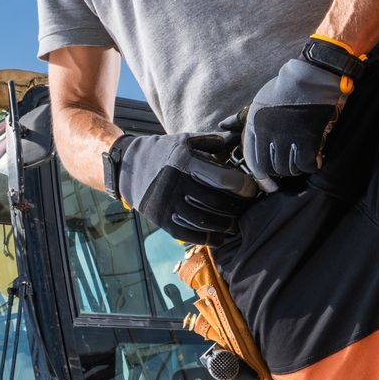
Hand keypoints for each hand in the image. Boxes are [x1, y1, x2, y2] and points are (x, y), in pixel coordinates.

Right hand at [110, 131, 259, 243]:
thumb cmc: (162, 152)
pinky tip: (220, 237)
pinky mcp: (161, 219)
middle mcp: (175, 183)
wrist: (127, 166)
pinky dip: (208, 239)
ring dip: (225, 225)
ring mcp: (167, 203)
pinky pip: (188, 234)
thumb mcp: (185, 140)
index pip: (222, 179)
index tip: (251, 189)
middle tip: (247, 208)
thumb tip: (239, 142)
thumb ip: (213, 142)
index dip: (242, 187)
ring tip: (235, 223)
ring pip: (204, 220)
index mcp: (184, 161)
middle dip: (237, 208)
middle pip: (216, 202)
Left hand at [238, 54, 352, 184]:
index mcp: (254, 124)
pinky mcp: (307, 139)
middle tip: (284, 172)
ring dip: (293, 170)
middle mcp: (268, 133)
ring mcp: (287, 137)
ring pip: (287, 168)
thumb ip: (240, 118)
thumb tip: (222, 126)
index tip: (266, 179)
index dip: (260, 173)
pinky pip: (305, 164)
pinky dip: (309, 166)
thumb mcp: (257, 102)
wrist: (309, 80)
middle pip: (269, 167)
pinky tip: (311, 163)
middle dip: (277, 174)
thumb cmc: (282, 90)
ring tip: (298, 165)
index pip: (252, 159)